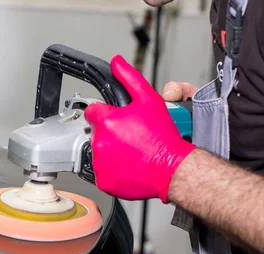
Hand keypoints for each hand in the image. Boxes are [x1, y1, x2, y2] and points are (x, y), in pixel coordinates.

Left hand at [84, 55, 195, 202]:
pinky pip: (102, 172)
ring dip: (110, 151)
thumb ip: (129, 77)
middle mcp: (99, 142)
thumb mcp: (149, 99)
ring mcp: (100, 163)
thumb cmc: (162, 137)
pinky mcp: (103, 180)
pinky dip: (112, 170)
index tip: (117, 119)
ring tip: (131, 151)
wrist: (171, 168)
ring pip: (98, 152)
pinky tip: (128, 164)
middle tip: (130, 137)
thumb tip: (117, 62)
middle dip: (110, 132)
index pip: (92, 112)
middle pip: (96, 132)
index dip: (106, 113)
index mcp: (106, 121)